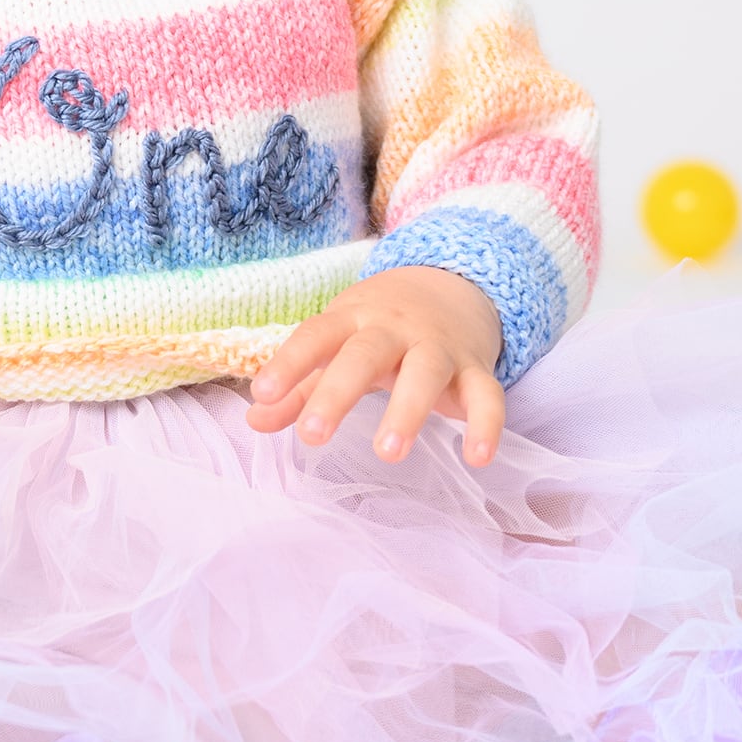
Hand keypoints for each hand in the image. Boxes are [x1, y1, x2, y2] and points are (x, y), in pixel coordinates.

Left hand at [246, 265, 505, 466]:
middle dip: (339, 392)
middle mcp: (393, 328)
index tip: (262, 394)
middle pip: (364, 354)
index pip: (316, 335)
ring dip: (407, 409)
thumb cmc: (378, 326)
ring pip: (425, 371)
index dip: (289, 363)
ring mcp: (437, 346)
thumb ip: (300, 386)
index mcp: (352, 319)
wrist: (451, 283)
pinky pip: (486, 394)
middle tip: (313, 434)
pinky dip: (487, 423)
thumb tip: (254, 420)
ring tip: (387, 452)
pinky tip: (477, 457)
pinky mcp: (476, 368)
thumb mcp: (337, 345)